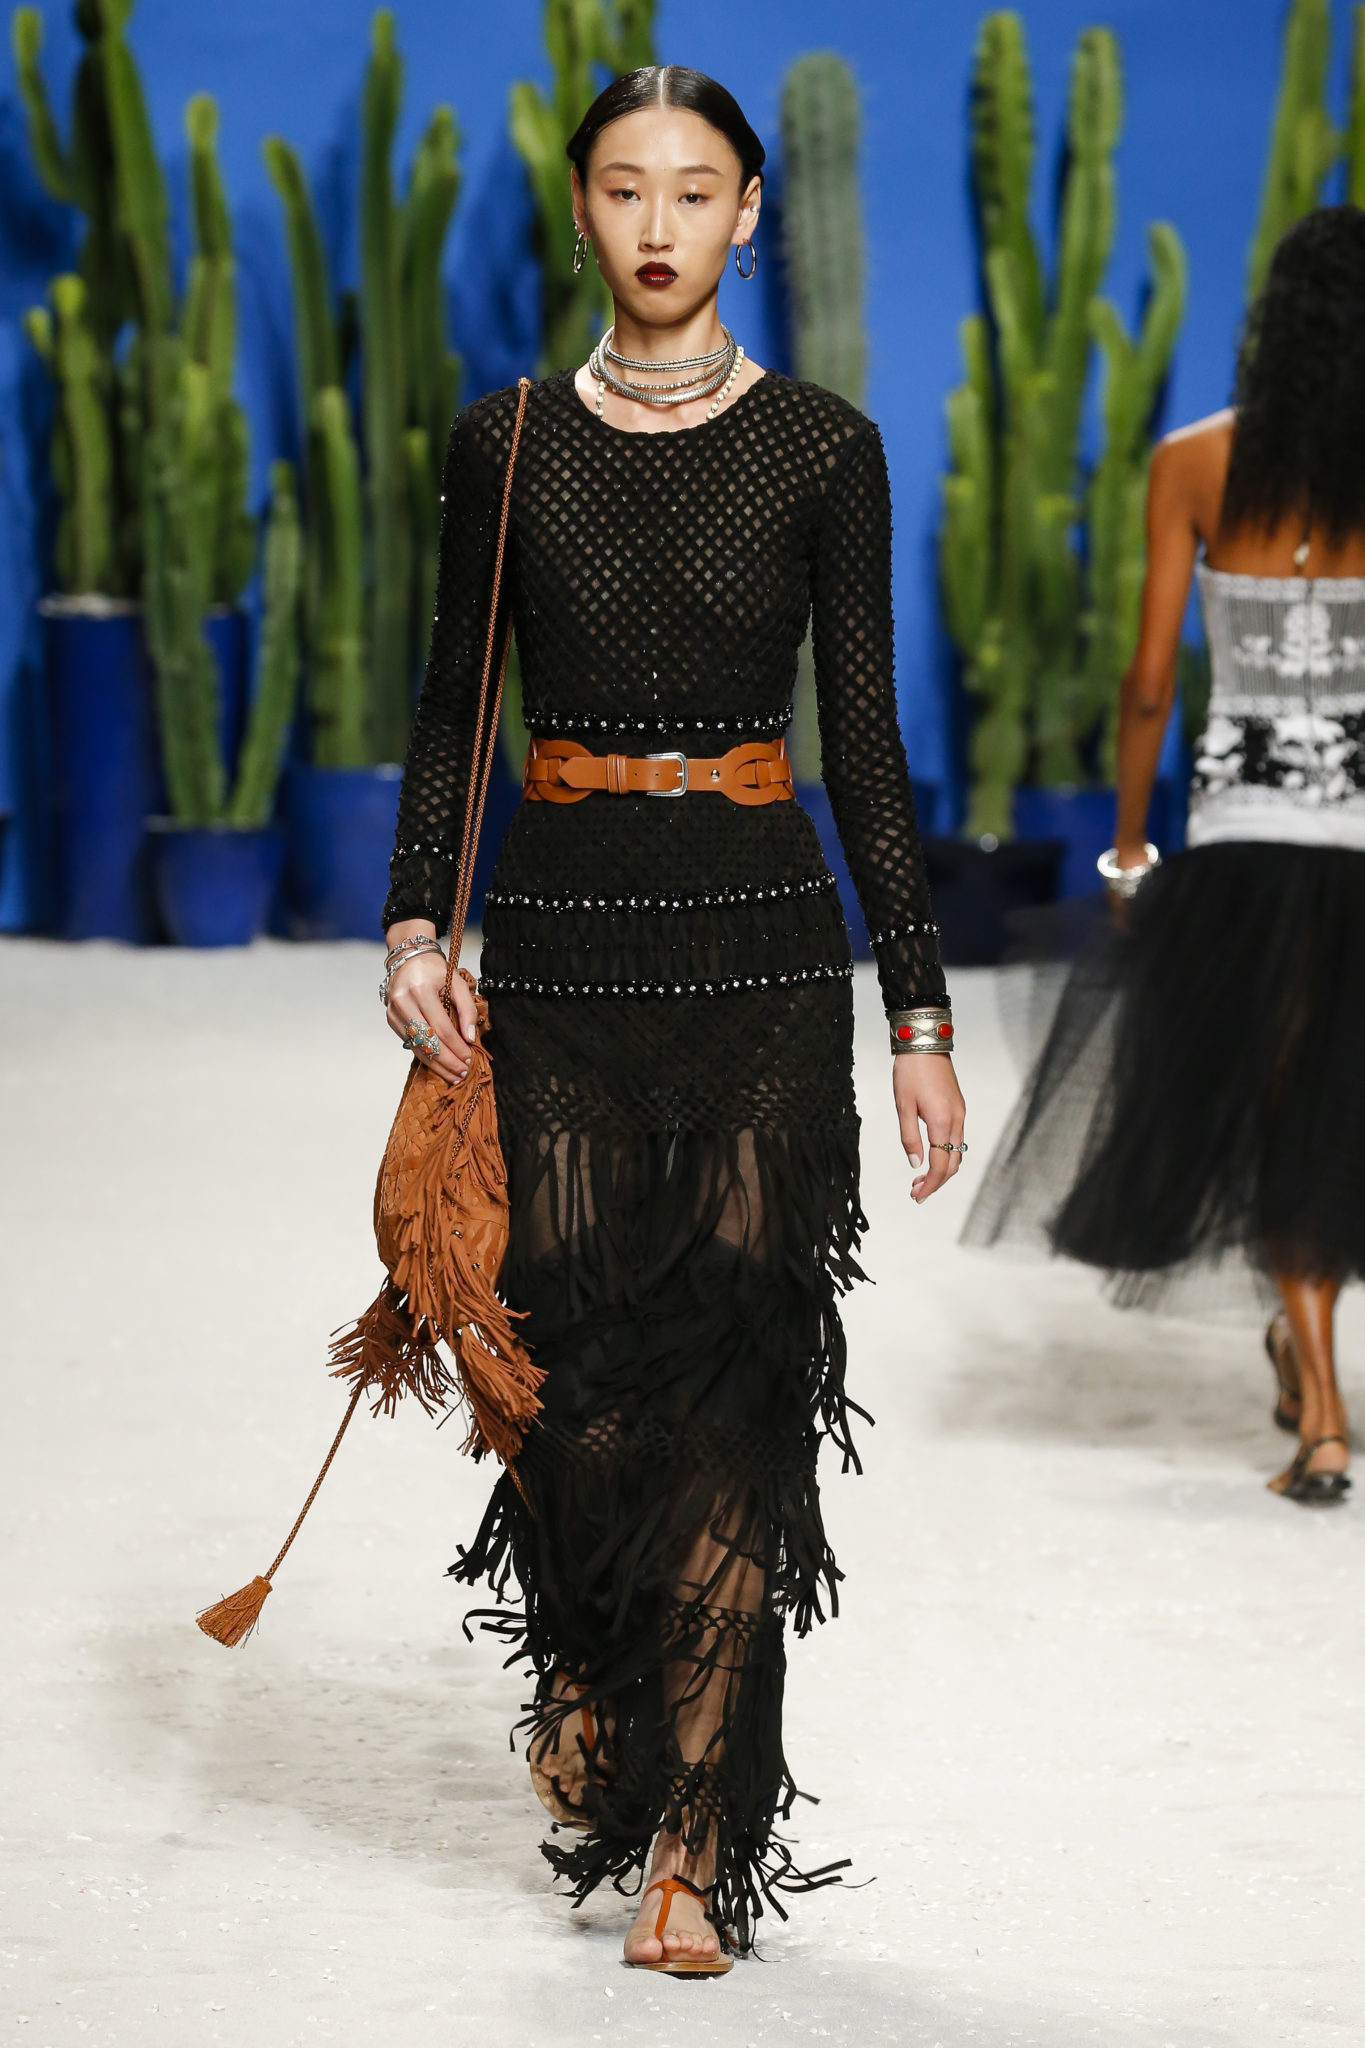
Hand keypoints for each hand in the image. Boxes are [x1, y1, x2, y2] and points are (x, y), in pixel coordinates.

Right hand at [383, 928, 475, 1083]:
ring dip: (437, 1065)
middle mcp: (403, 1002)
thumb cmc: (435, 971)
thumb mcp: (457, 982)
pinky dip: (425, 1057)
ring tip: (453, 1075)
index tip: (469, 1058)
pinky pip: (410, 1044)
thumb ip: (467, 1009)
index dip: (456, 1047)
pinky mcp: (391, 1020)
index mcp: (421, 990)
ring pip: (416, 1047)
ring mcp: (394, 1013)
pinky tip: (439, 1065)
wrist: (408, 959)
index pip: (441, 1028)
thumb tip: (470, 1037)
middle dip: (447, 1061)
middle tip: (462, 1073)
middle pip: (427, 1042)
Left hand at [893, 1053, 965, 1203]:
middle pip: (953, 1162)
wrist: (925, 1043)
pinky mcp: (958, 1107)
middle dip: (937, 1182)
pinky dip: (946, 1153)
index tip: (917, 1195)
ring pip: (957, 1151)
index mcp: (942, 1121)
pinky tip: (931, 1156)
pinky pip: (956, 1138)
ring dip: (942, 1169)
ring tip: (921, 1178)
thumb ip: (909, 1137)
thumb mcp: (903, 1105)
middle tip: (916, 1192)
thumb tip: (915, 1164)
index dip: (931, 1185)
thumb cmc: (910, 1071)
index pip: (941, 1165)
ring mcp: (960, 1113)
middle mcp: (956, 1119)